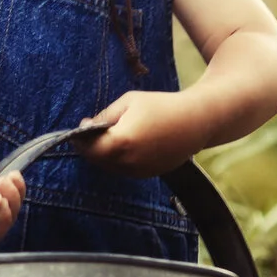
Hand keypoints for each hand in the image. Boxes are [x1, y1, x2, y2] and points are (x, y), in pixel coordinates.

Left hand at [81, 91, 205, 177]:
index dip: (80, 137)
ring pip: (109, 166)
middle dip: (90, 146)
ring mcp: (138, 171)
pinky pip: (123, 169)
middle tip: (93, 130)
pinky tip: (126, 144)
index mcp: (121, 142)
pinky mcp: (147, 174)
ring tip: (111, 135)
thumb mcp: (129, 102)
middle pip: (96, 159)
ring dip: (104, 153)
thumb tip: (85, 126)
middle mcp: (127, 162)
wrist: (196, 122)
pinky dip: (119, 158)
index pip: (87, 147)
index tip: (83, 124)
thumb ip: (105, 115)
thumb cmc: (161, 106)